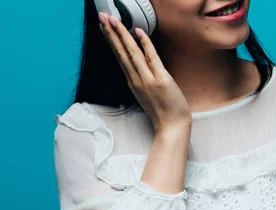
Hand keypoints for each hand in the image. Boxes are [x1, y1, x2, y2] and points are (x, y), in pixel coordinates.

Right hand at [98, 13, 191, 135]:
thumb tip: (141, 63)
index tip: (104, 27)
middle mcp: (137, 80)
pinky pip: (152, 58)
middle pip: (121, 52)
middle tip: (102, 17)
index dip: (112, 41)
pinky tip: (138, 32)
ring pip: (132, 53)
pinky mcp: (161, 80)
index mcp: (133, 82)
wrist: (172, 126)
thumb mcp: (147, 94)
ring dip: (122, 35)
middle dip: (111, 33)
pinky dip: (145, 44)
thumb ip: (142, 78)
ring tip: (113, 20)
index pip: (120, 57)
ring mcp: (148, 80)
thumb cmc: (163, 111)